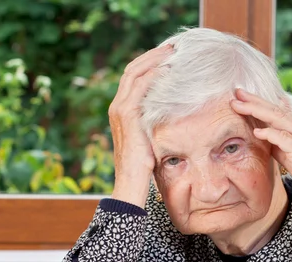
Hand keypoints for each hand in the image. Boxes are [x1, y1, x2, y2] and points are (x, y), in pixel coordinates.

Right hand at [108, 44, 171, 206]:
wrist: (131, 184)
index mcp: (121, 110)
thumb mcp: (149, 140)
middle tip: (174, 46)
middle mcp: (117, 106)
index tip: (169, 55)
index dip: (150, 63)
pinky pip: (140, 87)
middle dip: (154, 55)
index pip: (133, 77)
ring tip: (174, 51)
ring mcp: (120, 110)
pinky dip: (154, 74)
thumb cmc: (143, 169)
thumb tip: (173, 116)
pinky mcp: (128, 116)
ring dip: (155, 59)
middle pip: (133, 69)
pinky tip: (169, 69)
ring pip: (136, 73)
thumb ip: (154, 125)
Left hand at [230, 88, 291, 245]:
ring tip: (238, 104)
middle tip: (236, 91)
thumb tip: (266, 138)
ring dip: (258, 110)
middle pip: (279, 112)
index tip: (244, 98)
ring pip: (281, 120)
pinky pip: (286, 139)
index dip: (262, 105)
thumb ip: (282, 149)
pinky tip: (257, 131)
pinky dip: (271, 134)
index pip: (282, 115)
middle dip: (256, 101)